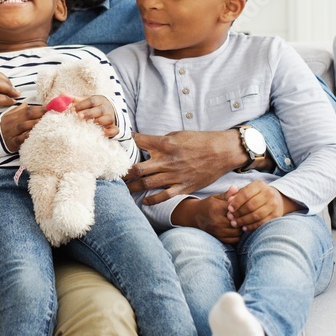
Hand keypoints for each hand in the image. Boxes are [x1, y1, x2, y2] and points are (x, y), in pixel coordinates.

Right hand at [0, 103, 45, 151]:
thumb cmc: (4, 128)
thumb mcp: (8, 117)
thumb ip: (18, 110)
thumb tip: (27, 104)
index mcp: (13, 115)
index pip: (27, 109)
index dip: (38, 108)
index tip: (49, 107)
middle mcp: (12, 122)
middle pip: (26, 115)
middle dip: (39, 113)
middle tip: (50, 113)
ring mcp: (12, 132)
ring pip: (23, 126)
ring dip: (34, 123)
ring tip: (43, 122)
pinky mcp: (11, 142)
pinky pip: (19, 139)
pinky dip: (26, 136)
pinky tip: (33, 135)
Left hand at [71, 95, 117, 136]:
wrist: (109, 110)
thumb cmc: (93, 106)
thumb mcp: (85, 101)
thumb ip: (74, 99)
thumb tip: (61, 95)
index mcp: (99, 100)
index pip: (91, 101)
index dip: (81, 105)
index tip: (71, 110)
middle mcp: (106, 108)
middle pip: (99, 109)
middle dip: (89, 113)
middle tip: (79, 116)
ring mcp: (111, 118)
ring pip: (108, 118)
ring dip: (100, 121)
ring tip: (91, 123)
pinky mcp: (114, 127)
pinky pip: (115, 129)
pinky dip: (110, 132)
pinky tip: (103, 133)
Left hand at [125, 130, 244, 203]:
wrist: (222, 152)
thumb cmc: (199, 141)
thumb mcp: (178, 134)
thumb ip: (160, 140)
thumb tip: (144, 142)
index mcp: (165, 144)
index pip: (138, 142)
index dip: (127, 142)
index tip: (118, 145)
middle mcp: (167, 161)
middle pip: (137, 168)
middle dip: (123, 172)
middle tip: (113, 174)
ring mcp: (174, 175)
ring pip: (146, 184)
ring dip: (132, 187)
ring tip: (122, 189)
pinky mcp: (183, 187)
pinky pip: (164, 196)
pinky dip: (152, 200)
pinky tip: (144, 201)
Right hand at [171, 191, 241, 243]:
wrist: (195, 216)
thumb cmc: (209, 205)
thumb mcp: (216, 197)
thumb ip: (228, 194)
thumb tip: (235, 187)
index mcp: (216, 208)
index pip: (235, 209)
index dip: (242, 208)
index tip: (243, 207)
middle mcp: (216, 221)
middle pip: (238, 221)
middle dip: (243, 219)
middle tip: (246, 216)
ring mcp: (217, 231)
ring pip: (237, 232)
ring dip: (241, 228)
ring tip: (242, 222)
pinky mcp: (218, 238)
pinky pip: (234, 239)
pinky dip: (238, 235)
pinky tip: (237, 229)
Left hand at [226, 181, 302, 232]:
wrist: (275, 199)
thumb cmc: (255, 195)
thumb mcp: (246, 191)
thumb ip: (236, 195)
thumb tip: (229, 200)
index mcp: (259, 185)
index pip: (245, 194)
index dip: (236, 202)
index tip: (229, 209)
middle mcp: (268, 193)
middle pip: (251, 205)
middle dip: (238, 213)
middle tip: (230, 218)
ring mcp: (274, 204)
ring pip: (256, 215)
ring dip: (243, 221)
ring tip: (235, 223)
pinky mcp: (276, 215)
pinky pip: (262, 223)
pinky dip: (252, 226)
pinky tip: (244, 228)